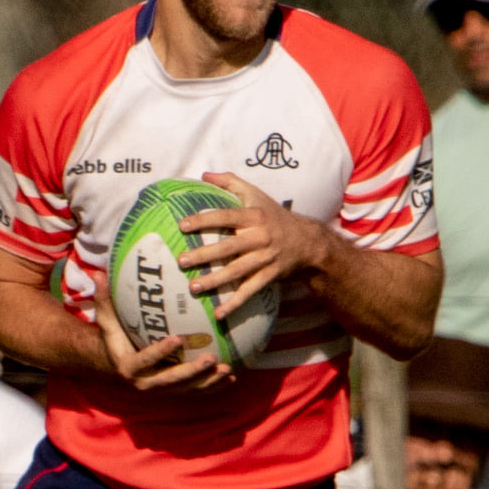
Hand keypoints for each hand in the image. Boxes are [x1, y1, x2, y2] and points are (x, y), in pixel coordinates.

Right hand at [89, 271, 232, 391]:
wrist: (118, 364)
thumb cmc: (116, 336)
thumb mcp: (107, 319)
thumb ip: (103, 299)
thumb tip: (97, 273)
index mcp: (129, 366)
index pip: (145, 360)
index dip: (160, 351)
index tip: (176, 339)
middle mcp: (145, 382)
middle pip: (171, 380)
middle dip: (192, 372)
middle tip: (210, 358)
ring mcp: (162, 390)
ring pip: (187, 389)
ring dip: (208, 382)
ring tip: (226, 369)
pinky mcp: (175, 391)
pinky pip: (196, 391)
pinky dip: (214, 386)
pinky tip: (231, 375)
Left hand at [177, 170, 323, 317]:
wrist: (307, 241)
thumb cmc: (274, 215)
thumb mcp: (256, 194)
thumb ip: (230, 182)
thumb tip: (203, 175)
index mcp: (253, 216)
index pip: (225, 216)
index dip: (204, 220)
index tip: (183, 226)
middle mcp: (259, 237)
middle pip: (228, 247)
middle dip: (204, 255)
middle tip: (181, 261)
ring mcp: (265, 258)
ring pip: (237, 271)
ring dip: (215, 280)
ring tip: (194, 287)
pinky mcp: (270, 276)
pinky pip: (250, 291)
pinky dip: (235, 303)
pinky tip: (218, 314)